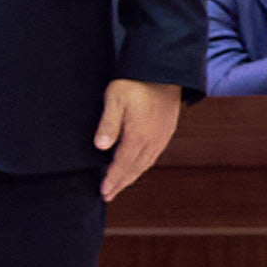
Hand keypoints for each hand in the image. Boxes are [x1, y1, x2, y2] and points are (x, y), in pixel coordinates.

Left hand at [95, 77, 183, 203]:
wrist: (164, 72)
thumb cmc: (135, 82)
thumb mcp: (115, 99)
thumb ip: (108, 124)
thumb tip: (100, 147)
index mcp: (138, 135)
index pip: (123, 164)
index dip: (113, 179)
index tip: (104, 192)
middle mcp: (152, 140)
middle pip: (135, 168)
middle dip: (121, 183)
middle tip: (108, 195)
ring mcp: (161, 137)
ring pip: (145, 163)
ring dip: (132, 176)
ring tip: (119, 185)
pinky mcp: (166, 131)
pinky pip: (153, 155)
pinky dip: (142, 165)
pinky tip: (137, 166)